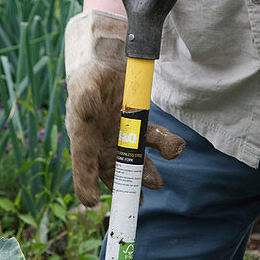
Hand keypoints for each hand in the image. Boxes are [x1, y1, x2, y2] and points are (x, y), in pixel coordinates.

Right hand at [65, 10, 184, 205]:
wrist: (107, 57)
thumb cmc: (91, 73)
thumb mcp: (85, 82)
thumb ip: (84, 96)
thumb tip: (85, 108)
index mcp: (83, 136)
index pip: (82, 164)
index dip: (84, 184)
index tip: (91, 202)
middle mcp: (102, 141)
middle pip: (112, 170)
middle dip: (127, 185)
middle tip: (141, 198)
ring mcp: (121, 135)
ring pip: (136, 159)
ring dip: (148, 170)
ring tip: (159, 179)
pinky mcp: (138, 125)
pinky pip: (153, 140)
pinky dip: (166, 145)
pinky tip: (177, 145)